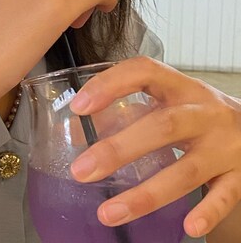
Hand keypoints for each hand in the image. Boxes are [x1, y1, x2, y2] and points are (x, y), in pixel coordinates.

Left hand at [69, 57, 240, 237]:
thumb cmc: (195, 111)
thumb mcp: (166, 100)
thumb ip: (126, 112)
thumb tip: (74, 133)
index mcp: (179, 86)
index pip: (143, 72)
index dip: (109, 85)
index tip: (78, 106)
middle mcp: (203, 112)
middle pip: (162, 127)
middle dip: (119, 150)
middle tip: (82, 170)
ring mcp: (224, 145)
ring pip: (186, 170)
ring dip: (145, 194)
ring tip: (109, 212)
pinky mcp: (240, 175)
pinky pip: (224, 196)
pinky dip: (207, 212)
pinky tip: (187, 227)